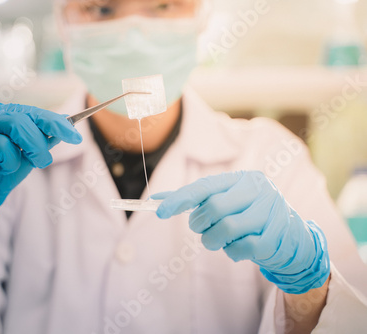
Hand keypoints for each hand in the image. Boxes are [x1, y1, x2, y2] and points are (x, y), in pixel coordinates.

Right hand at [0, 103, 81, 256]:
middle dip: (36, 146)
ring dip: (8, 165)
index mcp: (0, 113)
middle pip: (17, 124)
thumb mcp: (24, 157)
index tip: (76, 137)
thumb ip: (41, 140)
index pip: (32, 113)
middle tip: (43, 162)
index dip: (55, 124)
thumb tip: (67, 122)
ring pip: (1, 146)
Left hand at [153, 171, 329, 293]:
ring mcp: (270, 212)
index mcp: (242, 178)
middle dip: (201, 223)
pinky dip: (233, 252)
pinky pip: (242, 248)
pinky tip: (237, 248)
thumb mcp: (226, 200)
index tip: (160, 212)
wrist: (292, 237)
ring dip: (214, 240)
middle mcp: (258, 190)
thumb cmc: (248, 215)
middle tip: (203, 229)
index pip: (205, 187)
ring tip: (218, 240)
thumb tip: (157, 199)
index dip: (180, 199)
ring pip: (227, 228)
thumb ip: (194, 199)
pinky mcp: (276, 236)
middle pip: (214, 207)